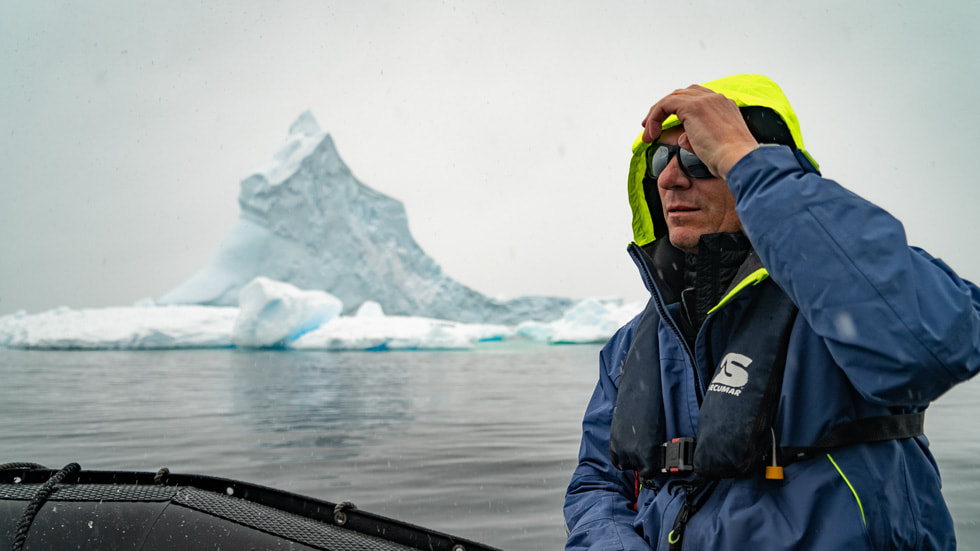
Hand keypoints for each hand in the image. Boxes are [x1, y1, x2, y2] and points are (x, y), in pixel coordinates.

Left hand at [641, 85, 758, 178]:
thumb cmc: (729, 160)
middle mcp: (716, 99)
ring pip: (672, 98)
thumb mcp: (710, 146)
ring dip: (657, 114)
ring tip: (648, 132)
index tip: (667, 127)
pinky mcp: (693, 106)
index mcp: (724, 107)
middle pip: (683, 94)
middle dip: (665, 109)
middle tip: (652, 127)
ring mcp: (705, 100)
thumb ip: (690, 137)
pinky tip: (652, 134)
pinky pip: (665, 105)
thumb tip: (673, 138)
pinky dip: (655, 118)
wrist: (738, 159)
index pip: (697, 99)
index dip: (678, 110)